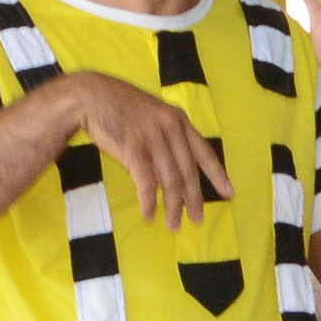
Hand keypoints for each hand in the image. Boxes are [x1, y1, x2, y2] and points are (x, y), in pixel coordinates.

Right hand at [54, 73, 228, 228]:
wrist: (92, 96)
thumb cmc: (122, 108)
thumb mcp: (154, 116)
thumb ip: (168, 139)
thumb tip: (176, 173)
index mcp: (178, 120)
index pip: (204, 152)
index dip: (217, 175)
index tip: (228, 194)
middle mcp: (170, 128)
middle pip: (187, 172)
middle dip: (193, 200)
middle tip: (196, 220)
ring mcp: (152, 137)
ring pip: (169, 180)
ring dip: (172, 207)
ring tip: (173, 225)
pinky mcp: (133, 147)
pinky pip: (145, 182)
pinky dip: (148, 201)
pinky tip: (149, 214)